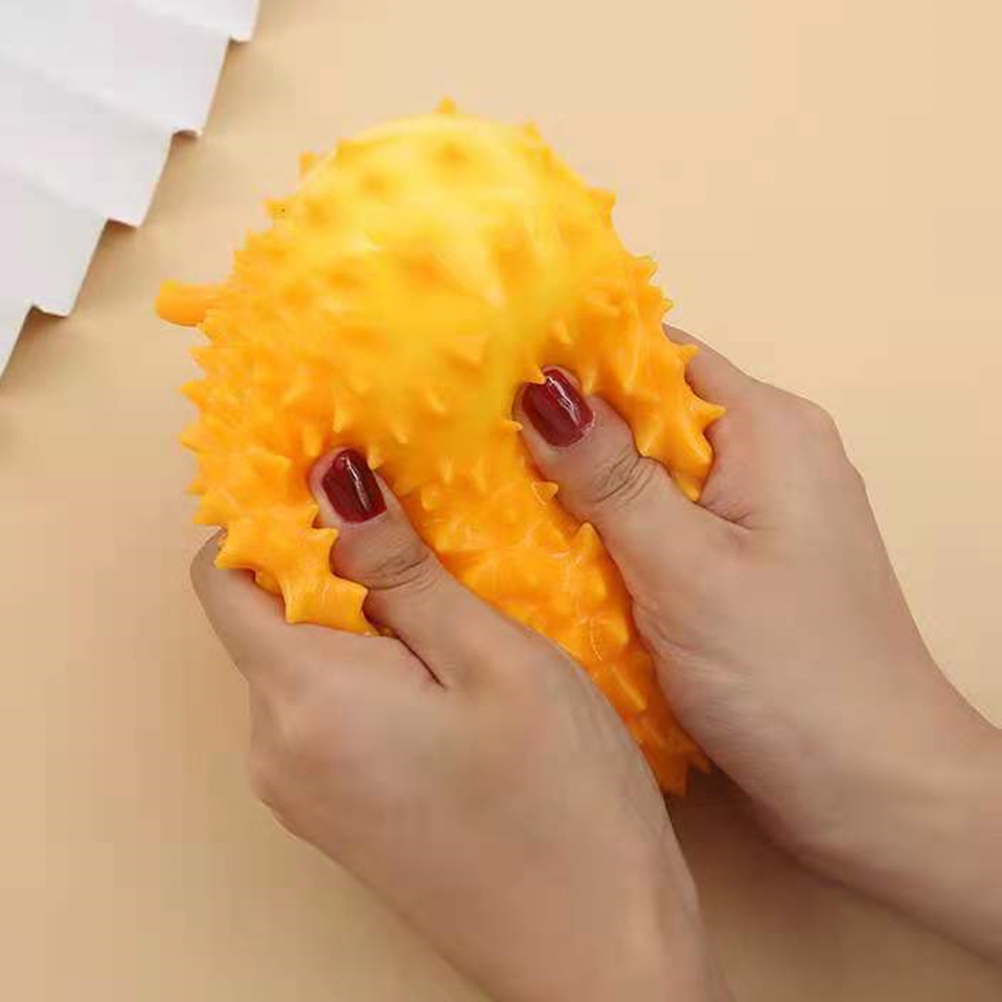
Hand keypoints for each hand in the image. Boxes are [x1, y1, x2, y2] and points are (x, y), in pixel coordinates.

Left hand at [192, 449, 729, 1001]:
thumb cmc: (564, 806)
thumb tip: (331, 484)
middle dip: (328, 561)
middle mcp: (273, 751)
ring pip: (298, 661)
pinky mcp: (332, 812)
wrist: (593, 958)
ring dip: (357, 615)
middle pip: (262, 615)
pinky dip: (366, 669)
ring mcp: (298, 790)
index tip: (351, 486)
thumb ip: (400, 569)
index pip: (225, 573)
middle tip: (425, 536)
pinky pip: (321, 711)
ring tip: (448, 602)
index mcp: (303, 701)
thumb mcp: (495, 660)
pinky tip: (442, 670)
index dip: (275, 515)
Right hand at [516, 331, 1001, 960]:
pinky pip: (664, 524)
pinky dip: (611, 531)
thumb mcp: (687, 568)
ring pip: (653, 474)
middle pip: (652, 414)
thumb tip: (537, 386)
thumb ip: (612, 477)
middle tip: (469, 441)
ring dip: (584, 485)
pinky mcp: (743, 567)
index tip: (488, 375)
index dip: (575, 358)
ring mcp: (758, 514)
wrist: (871, 790)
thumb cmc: (787, 674)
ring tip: (489, 490)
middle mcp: (770, 455)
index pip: (659, 356)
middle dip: (568, 426)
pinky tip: (551, 550)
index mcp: (769, 429)